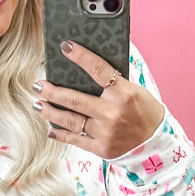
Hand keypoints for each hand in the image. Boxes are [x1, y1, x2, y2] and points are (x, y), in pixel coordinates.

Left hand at [32, 40, 164, 158]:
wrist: (157, 143)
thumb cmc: (145, 112)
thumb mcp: (135, 91)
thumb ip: (112, 83)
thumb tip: (83, 71)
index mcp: (124, 93)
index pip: (98, 69)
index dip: (80, 56)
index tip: (65, 47)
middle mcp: (112, 113)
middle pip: (74, 99)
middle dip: (51, 91)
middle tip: (37, 85)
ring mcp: (105, 132)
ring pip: (69, 120)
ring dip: (49, 111)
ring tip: (38, 104)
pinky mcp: (101, 148)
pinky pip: (75, 140)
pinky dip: (61, 135)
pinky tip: (51, 130)